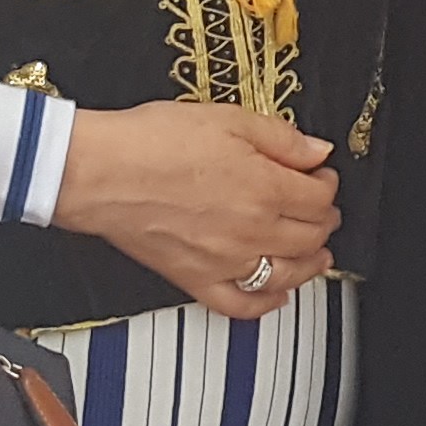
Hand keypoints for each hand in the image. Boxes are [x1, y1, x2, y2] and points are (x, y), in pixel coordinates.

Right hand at [58, 101, 336, 318]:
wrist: (100, 171)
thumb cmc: (151, 142)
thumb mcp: (227, 119)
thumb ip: (279, 137)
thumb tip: (315, 150)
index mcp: (265, 187)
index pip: (320, 196)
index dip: (326, 183)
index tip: (318, 174)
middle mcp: (252, 230)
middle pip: (311, 235)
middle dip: (323, 219)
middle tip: (318, 206)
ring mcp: (226, 261)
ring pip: (288, 275)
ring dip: (310, 264)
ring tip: (315, 252)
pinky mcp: (196, 280)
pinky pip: (242, 306)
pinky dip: (267, 303)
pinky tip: (276, 293)